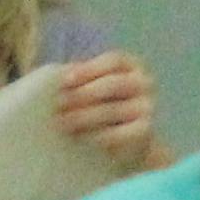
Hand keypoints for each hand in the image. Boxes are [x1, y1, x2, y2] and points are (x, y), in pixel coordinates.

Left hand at [52, 53, 160, 168]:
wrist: (123, 139)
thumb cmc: (98, 105)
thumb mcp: (89, 87)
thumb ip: (76, 80)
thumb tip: (50, 79)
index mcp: (131, 65)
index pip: (114, 61)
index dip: (89, 69)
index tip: (65, 80)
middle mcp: (145, 82)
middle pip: (113, 84)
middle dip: (82, 95)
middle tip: (57, 105)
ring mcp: (148, 106)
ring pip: (113, 110)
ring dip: (84, 117)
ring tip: (61, 123)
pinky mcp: (146, 130)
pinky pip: (120, 133)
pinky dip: (98, 136)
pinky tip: (80, 139)